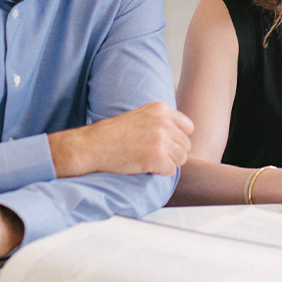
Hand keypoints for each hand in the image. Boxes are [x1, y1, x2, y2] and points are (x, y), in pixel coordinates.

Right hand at [49, 102, 193, 177]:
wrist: (93, 145)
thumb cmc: (113, 134)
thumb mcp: (142, 115)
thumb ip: (162, 121)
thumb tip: (182, 134)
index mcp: (161, 109)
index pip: (188, 127)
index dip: (178, 139)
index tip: (166, 144)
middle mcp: (163, 121)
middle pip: (186, 145)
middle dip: (173, 153)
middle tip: (154, 155)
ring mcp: (161, 138)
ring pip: (181, 159)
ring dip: (167, 163)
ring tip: (149, 160)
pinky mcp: (156, 156)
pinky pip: (170, 170)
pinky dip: (159, 172)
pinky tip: (145, 167)